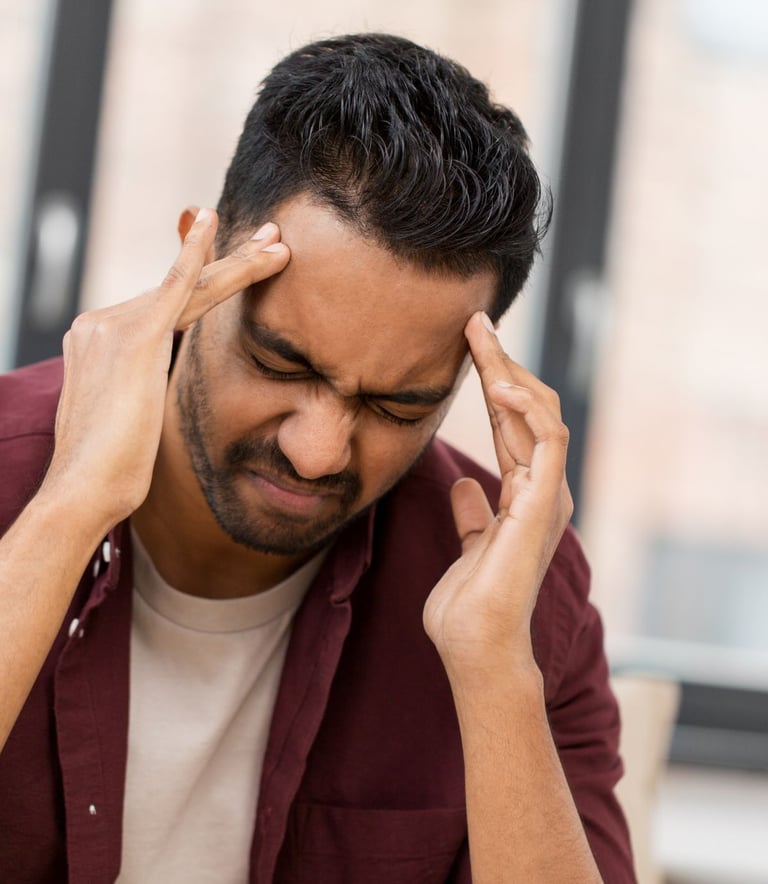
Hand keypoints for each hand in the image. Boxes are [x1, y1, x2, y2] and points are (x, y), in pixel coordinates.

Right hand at [41, 209, 289, 527]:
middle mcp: (102, 323)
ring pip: (192, 286)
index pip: (165, 302)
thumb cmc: (111, 469)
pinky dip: (197, 251)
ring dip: (241, 264)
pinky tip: (215, 219)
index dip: (206, 280)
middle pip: (181, 285)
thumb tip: (157, 390)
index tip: (237, 264)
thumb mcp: (129, 419)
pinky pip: (176, 283)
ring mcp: (115, 324)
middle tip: (272, 237)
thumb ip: (142, 388)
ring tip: (280, 246)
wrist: (84, 488)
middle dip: (231, 259)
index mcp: (100, 340)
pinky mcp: (135, 335)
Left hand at [423, 311, 572, 682]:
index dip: (492, 384)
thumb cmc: (468, 607)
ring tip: (482, 337)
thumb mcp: (467, 547)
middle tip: (474, 322)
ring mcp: (546, 496)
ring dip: (511, 372)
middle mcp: (539, 490)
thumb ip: (473, 517)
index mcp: (522, 496)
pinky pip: (546, 443)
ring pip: (540, 415)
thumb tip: (467, 488)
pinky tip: (498, 384)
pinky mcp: (543, 506)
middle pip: (525, 410)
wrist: (474, 647)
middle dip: (500, 363)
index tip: (469, 347)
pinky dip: (527, 409)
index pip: (510, 425)